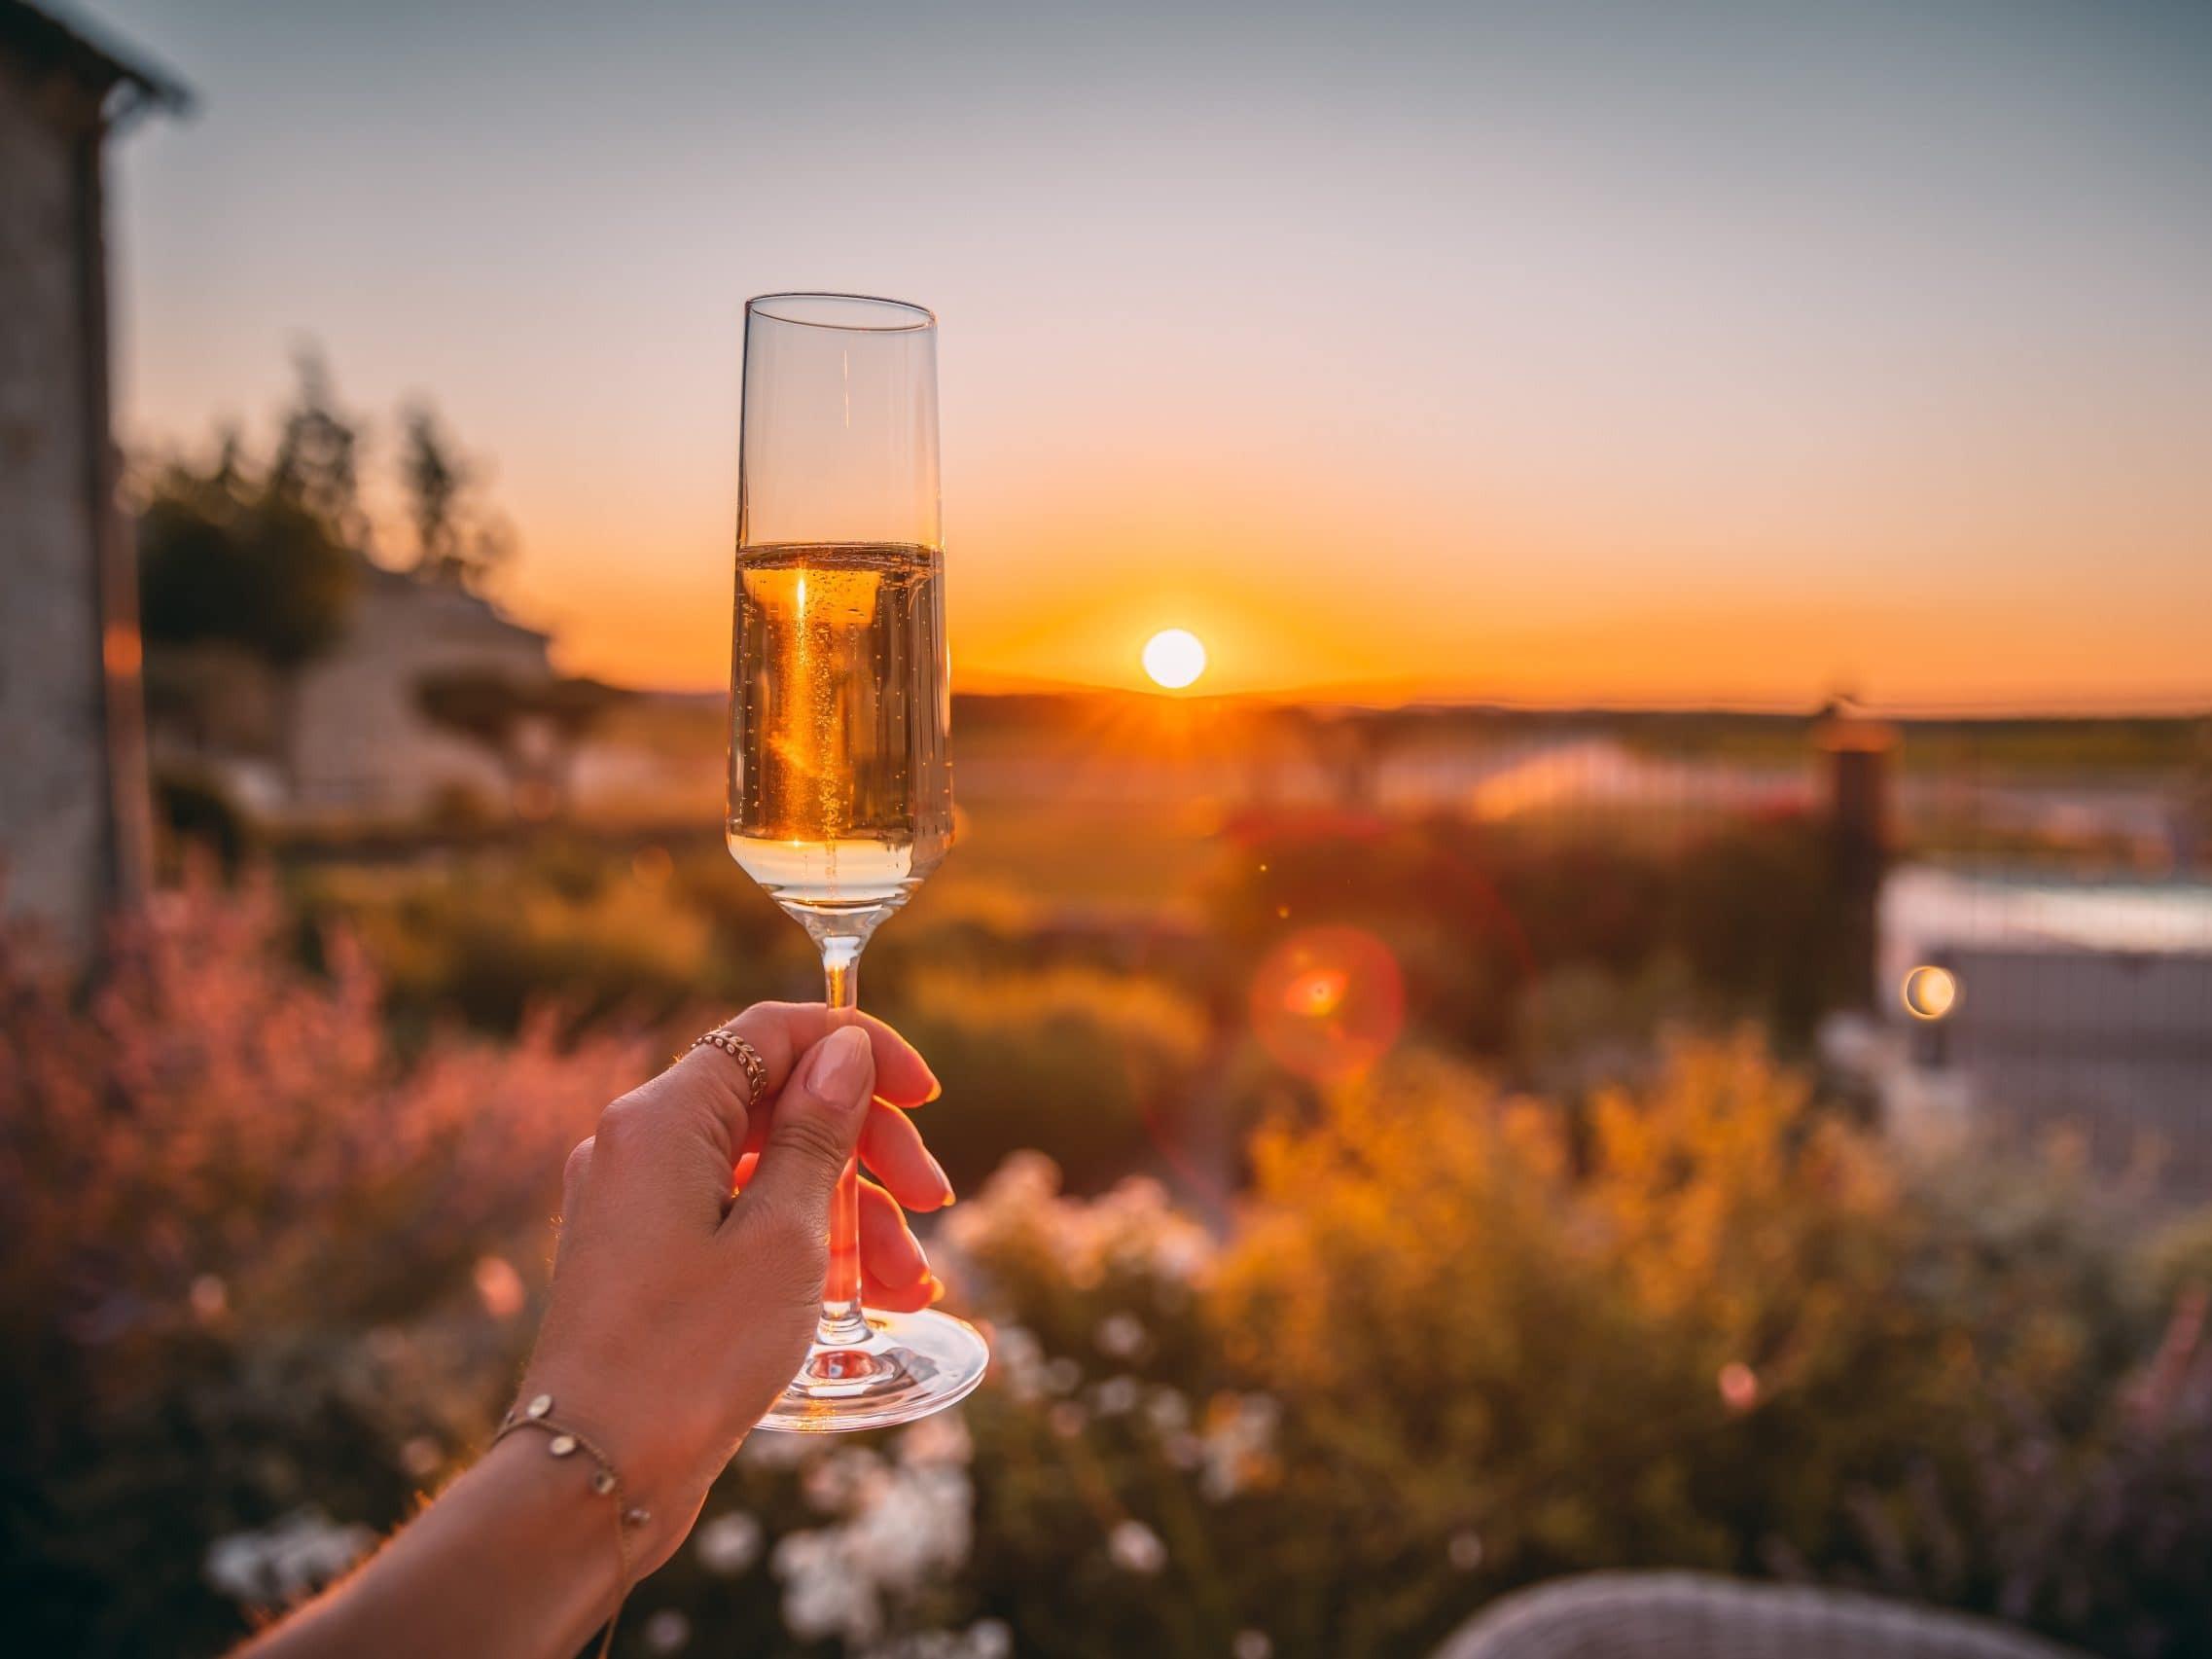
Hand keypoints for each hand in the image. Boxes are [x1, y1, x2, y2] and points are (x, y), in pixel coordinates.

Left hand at [518, 1003, 952, 1567]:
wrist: (593, 1478)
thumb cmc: (689, 1355)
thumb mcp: (784, 1235)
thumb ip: (818, 1133)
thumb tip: (844, 1050)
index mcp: (661, 1118)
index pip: (773, 1034)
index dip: (860, 1050)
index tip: (926, 1098)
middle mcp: (639, 1146)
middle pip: (778, 1104)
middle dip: (868, 1150)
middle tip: (934, 1204)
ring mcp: (638, 1206)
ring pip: (766, 1172)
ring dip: (850, 1215)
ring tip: (911, 1288)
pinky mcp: (646, 1260)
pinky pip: (739, 1223)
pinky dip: (803, 1247)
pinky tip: (865, 1299)